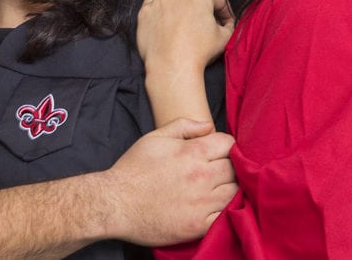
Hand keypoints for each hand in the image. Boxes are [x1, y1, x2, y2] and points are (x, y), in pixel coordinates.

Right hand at [102, 119, 236, 244]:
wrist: (115, 204)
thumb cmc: (133, 169)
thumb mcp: (154, 138)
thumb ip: (183, 126)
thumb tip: (208, 126)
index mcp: (192, 153)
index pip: (229, 143)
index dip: (225, 145)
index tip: (218, 151)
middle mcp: (201, 177)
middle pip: (235, 168)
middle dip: (228, 166)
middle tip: (217, 170)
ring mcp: (202, 203)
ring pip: (235, 192)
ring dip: (229, 188)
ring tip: (216, 188)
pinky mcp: (198, 226)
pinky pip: (226, 216)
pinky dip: (225, 210)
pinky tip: (214, 206)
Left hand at [138, 0, 233, 74]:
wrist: (172, 67)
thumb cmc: (199, 52)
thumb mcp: (225, 37)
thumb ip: (229, 25)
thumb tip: (227, 23)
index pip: (217, 0)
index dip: (224, 13)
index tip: (225, 23)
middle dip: (201, 11)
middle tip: (203, 27)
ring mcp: (159, 0)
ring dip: (179, 7)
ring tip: (183, 25)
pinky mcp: (145, 11)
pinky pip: (153, 3)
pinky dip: (160, 8)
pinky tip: (166, 20)